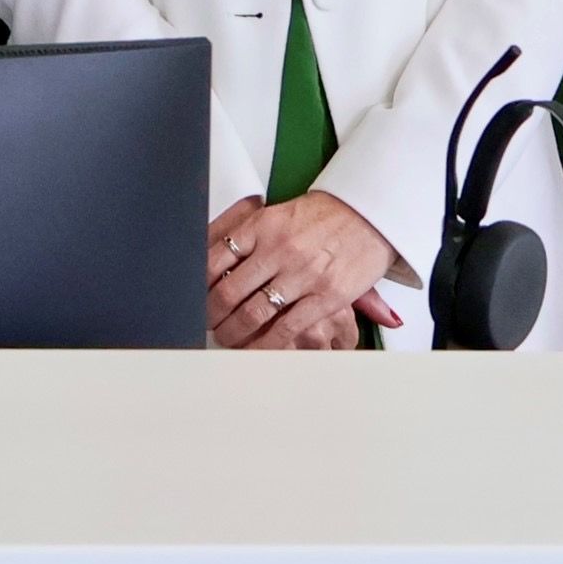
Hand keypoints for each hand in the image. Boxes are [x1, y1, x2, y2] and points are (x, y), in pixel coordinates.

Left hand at [209, 191, 397, 349]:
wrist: (370, 213)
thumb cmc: (324, 216)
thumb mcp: (278, 214)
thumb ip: (248, 235)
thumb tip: (212, 260)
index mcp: (263, 225)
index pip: (214, 259)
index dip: (196, 285)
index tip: (192, 297)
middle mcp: (279, 249)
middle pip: (228, 292)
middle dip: (211, 315)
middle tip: (207, 323)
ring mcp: (303, 274)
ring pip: (253, 314)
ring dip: (233, 333)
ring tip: (227, 338)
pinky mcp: (326, 296)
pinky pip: (286, 328)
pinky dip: (265, 345)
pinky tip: (255, 350)